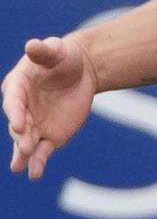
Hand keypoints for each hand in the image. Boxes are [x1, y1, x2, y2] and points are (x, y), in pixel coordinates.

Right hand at [4, 36, 98, 179]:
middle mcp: (22, 110)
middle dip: (21, 136)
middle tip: (26, 145)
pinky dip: (38, 164)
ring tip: (20, 166)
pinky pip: (42, 153)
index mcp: (17, 88)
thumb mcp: (56, 50)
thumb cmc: (63, 57)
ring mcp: (35, 126)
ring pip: (26, 143)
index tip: (20, 124)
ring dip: (23, 154)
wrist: (81, 70)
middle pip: (18, 126)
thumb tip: (32, 44)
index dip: (16, 113)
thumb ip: (44, 51)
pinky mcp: (50, 136)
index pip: (13, 103)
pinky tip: (35, 174)